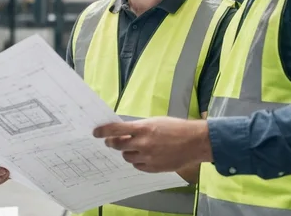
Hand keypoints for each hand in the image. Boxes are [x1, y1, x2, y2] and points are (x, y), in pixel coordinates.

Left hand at [92, 117, 211, 172]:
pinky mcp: (154, 168)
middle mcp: (143, 143)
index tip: (95, 133)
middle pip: (118, 145)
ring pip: (127, 157)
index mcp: (143, 128)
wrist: (195, 142)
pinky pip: (137, 166)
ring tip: (136, 147)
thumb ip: (139, 127)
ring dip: (127, 152)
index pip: (116, 130)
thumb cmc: (176, 128)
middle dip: (113, 143)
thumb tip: (123, 131)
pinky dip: (137, 161)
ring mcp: (148, 157)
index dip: (103, 131)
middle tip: (112, 141)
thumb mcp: (155, 121)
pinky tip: (144, 156)